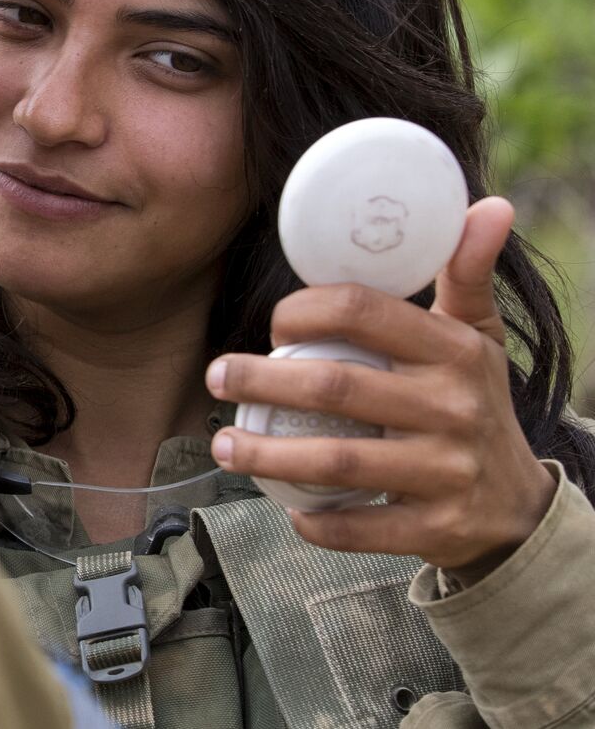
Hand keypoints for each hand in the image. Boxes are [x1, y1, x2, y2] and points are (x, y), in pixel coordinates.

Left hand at [207, 197, 559, 572]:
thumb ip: (466, 274)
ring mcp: (446, 473)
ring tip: (223, 444)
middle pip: (336, 388)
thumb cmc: (473, 402)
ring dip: (268, 456)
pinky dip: (318, 523)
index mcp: (453, 352)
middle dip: (262, 380)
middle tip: (216, 375)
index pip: (363, 313)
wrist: (519, 504)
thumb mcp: (476, 336)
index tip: (271, 324)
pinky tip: (286, 509)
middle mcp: (453, 410)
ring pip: (338, 463)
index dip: (303, 311)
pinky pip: (363, 528)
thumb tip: (489, 205)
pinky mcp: (437, 530)